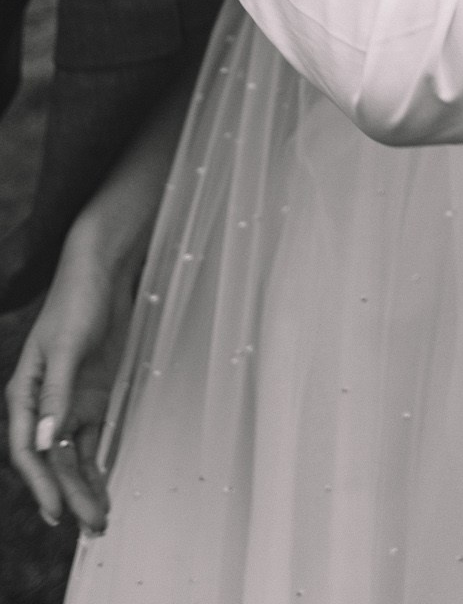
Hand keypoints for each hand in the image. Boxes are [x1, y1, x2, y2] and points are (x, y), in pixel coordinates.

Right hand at [5, 231, 134, 534]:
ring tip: (99, 521)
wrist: (103, 271)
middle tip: (91, 526)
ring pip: (72, 457)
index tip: (57, 510)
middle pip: (53, 460)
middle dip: (69, 495)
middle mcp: (43, 406)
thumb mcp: (68, 346)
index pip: (29, 449)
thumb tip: (47, 442)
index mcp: (26, 394)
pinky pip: (90, 442)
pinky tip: (102, 491)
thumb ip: (58, 395)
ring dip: (84, 488)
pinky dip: (95, 467)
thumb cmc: (77, 301)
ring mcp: (68, 404)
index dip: (41, 483)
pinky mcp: (91, 399)